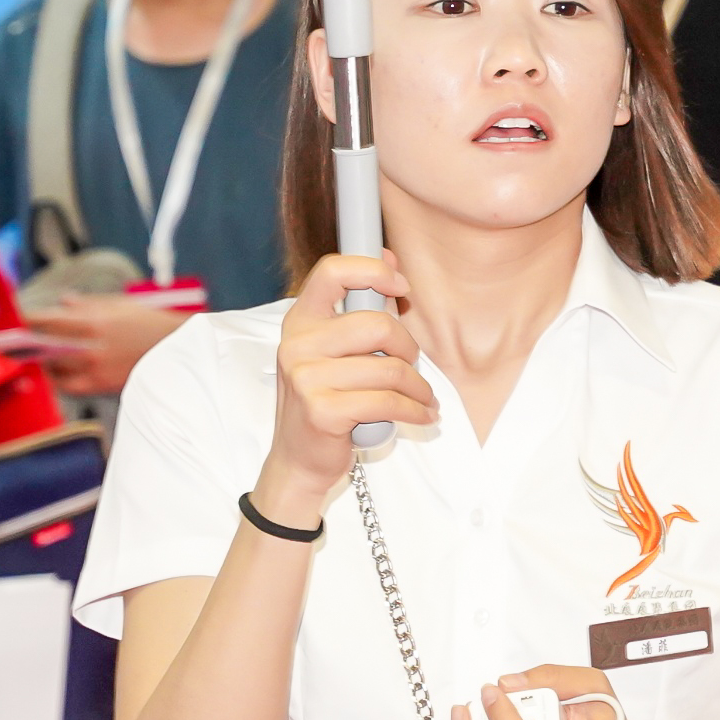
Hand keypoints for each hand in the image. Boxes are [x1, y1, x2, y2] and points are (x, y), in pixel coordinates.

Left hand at [33, 291, 184, 398]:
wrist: (175, 350)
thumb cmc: (150, 323)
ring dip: (46, 361)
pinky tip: (58, 373)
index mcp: (96, 323)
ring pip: (55, 369)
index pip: (50, 321)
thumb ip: (89, 304)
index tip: (17, 318)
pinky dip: (60, 380)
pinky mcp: (101, 386)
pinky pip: (69, 386)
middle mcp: (91, 348)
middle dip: (33, 342)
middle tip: (23, 340)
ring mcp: (95, 369)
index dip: (29, 319)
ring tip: (42, 355)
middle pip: (47, 347)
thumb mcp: (122, 305)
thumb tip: (64, 302)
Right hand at [260, 252, 433, 515]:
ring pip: (390, 369)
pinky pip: (388, 402)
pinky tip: (421, 415)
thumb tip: (389, 258)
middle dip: (408, 348)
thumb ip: (357, 310)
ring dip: (418, 388)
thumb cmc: (324, 401)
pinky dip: (414, 410)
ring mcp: (306, 378)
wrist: (298, 461)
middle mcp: (297, 345)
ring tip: (422, 398)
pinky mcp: (322, 410)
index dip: (372, 270)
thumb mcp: (333, 352)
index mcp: (300, 321)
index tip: (400, 285)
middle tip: (412, 366)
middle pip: (378, 325)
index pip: (332, 271)